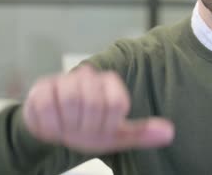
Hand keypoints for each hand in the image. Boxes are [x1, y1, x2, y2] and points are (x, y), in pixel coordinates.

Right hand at [22, 65, 173, 153]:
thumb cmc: (90, 128)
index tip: (103, 127)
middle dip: (87, 126)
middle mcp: (88, 76)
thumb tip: (170, 133)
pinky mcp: (42, 88)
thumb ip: (142, 133)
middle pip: (93, 102)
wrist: (55, 130)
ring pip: (70, 100)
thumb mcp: (117, 135)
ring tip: (69, 126)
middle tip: (83, 129)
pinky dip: (51, 125)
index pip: (116, 104)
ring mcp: (64, 80)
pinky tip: (54, 125)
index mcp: (110, 83)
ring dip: (69, 124)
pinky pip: (46, 107)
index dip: (108, 124)